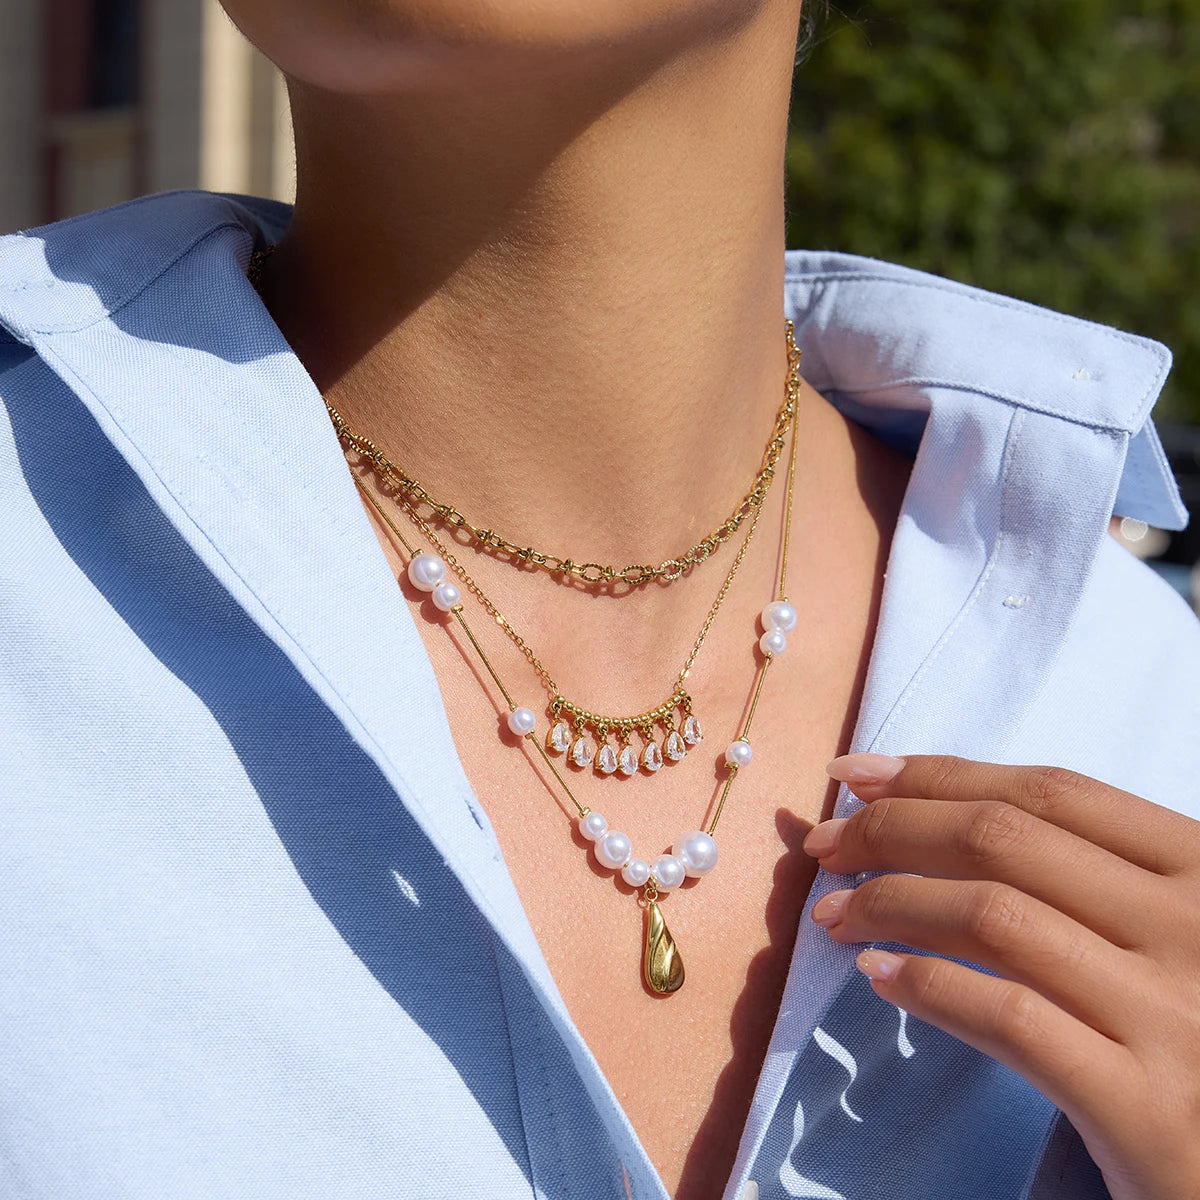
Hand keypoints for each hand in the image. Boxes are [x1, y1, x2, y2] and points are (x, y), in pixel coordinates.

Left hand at [802, 753, 1199, 1199]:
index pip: (1048, 793)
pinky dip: (928, 987)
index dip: (938, 775)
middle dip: (891, 829)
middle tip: (825, 847)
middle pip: (1004, 840)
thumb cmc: (1195, 1029)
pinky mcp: (1150, 1108)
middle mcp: (1197, 927)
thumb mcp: (1169, 932)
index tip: (854, 776)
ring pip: (993, 916)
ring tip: (836, 915)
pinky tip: (879, 976)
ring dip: (890, 903)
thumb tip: (925, 812)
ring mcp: (1178, 1016)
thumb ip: (1086, 877)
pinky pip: (1010, 1018)